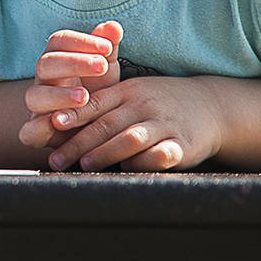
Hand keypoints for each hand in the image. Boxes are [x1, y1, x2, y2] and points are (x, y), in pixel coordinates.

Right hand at [19, 21, 122, 150]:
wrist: (91, 129)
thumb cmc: (96, 94)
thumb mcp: (105, 71)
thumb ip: (107, 49)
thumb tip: (113, 26)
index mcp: (57, 61)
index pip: (58, 41)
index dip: (81, 41)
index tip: (107, 47)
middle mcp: (44, 80)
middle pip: (45, 63)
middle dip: (73, 62)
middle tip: (101, 66)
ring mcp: (39, 106)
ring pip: (34, 96)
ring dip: (59, 95)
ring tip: (85, 97)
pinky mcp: (37, 132)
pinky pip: (29, 131)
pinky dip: (38, 128)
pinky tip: (58, 124)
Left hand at [43, 75, 224, 171]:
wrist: (209, 104)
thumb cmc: (157, 102)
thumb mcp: (130, 94)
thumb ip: (101, 106)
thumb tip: (58, 124)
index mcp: (126, 91)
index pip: (94, 104)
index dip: (73, 114)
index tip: (51, 124)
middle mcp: (143, 105)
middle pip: (106, 124)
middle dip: (79, 143)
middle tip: (56, 158)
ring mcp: (164, 123)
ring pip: (131, 138)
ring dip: (106, 152)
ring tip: (85, 164)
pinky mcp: (184, 143)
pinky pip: (163, 153)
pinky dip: (146, 162)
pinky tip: (129, 168)